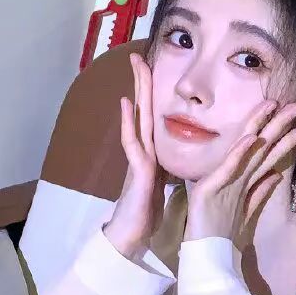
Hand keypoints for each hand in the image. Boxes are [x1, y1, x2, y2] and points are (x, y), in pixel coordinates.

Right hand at [103, 53, 166, 259]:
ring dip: (137, 92)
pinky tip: (127, 104)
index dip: (153, 96)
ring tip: (136, 67)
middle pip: (143, 111)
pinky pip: (133, 143)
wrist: (130, 239)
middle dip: (142, 83)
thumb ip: (163, 171)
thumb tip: (169, 163)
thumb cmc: (145, 216)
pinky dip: (128, 123)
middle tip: (138, 56)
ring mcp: (138, 159)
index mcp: (152, 155)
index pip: (153, 119)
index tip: (153, 71)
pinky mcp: (137, 172)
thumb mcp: (160, 187)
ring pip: (138, 119)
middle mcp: (143, 152)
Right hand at [184, 100, 295, 244]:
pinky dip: (239, 154)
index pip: (268, 154)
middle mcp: (235, 176)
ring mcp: (223, 180)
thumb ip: (259, 193)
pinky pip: (229, 169)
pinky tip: (250, 139)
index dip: (285, 137)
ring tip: (277, 109)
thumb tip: (275, 176)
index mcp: (244, 180)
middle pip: (261, 146)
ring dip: (263, 129)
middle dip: (280, 125)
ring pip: (248, 151)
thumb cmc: (220, 233)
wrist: (204, 254)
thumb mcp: (245, 212)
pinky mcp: (211, 189)